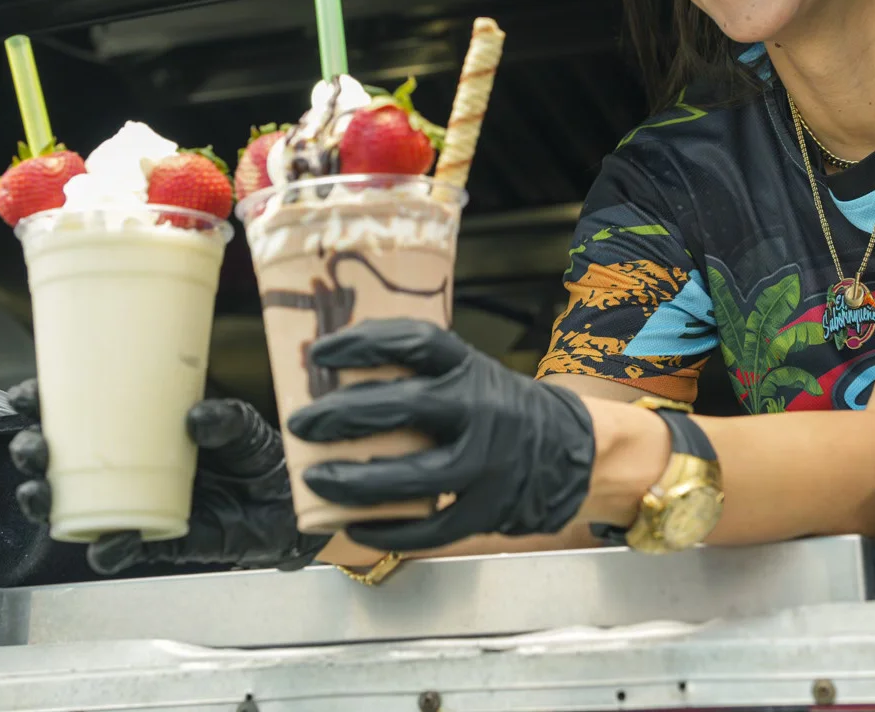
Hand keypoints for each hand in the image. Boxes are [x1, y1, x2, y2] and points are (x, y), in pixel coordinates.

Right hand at [7, 380, 328, 574]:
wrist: (286, 502)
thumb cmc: (256, 453)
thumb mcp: (244, 424)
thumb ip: (226, 418)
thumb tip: (196, 418)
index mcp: (135, 428)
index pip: (76, 413)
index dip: (42, 405)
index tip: (25, 396)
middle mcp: (125, 467)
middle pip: (57, 462)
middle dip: (31, 454)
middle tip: (31, 447)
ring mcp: (134, 504)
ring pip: (72, 508)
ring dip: (47, 502)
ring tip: (40, 492)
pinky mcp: (156, 540)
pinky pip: (118, 550)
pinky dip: (108, 547)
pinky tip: (108, 538)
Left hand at [285, 319, 594, 551]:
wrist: (570, 451)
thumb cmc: (496, 408)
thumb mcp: (467, 375)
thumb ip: (416, 376)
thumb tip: (331, 380)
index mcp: (469, 367)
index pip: (415, 342)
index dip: (364, 344)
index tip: (319, 352)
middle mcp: (481, 409)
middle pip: (408, 407)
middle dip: (346, 415)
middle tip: (304, 422)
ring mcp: (488, 462)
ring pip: (417, 476)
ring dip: (359, 481)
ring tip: (317, 479)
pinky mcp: (489, 508)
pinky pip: (433, 528)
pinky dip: (389, 531)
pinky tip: (353, 527)